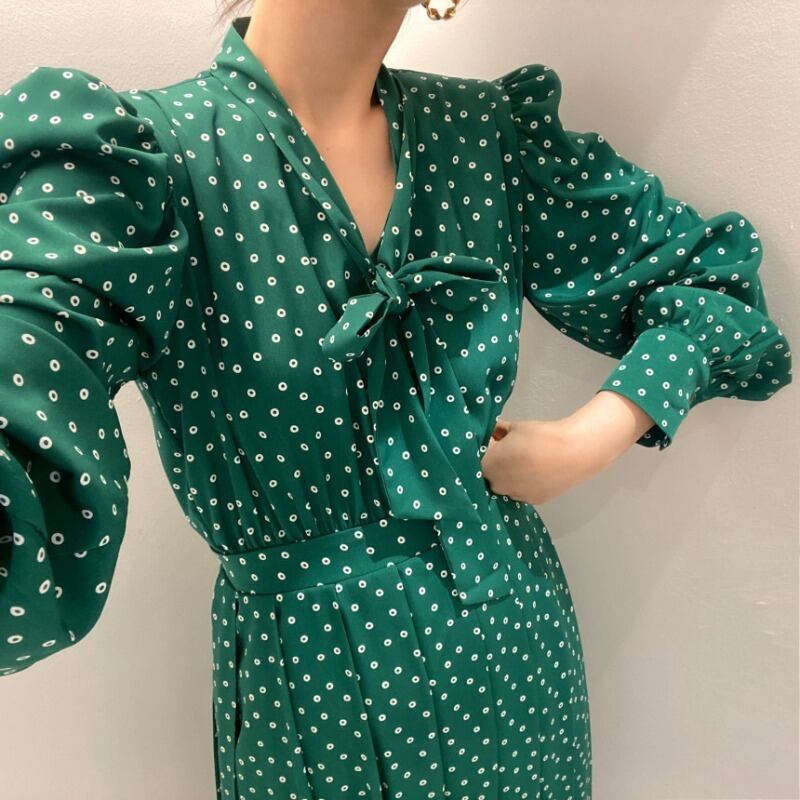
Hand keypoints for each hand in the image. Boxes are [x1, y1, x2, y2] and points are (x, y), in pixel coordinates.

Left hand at [481, 390, 657, 504]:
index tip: (491, 441)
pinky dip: (522, 481)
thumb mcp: (515, 427)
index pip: (474, 459)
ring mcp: (515, 495)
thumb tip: (493, 431)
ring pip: (504, 484)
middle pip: (487, 474)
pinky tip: (534, 470)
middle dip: (494, 462)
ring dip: (507, 474)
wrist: (574, 453)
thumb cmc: (541, 437)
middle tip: (507, 449)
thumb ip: (498, 430)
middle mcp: (497, 485)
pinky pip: (520, 490)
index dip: (482, 449)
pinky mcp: (532, 500)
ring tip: (524, 460)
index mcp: (488, 465)